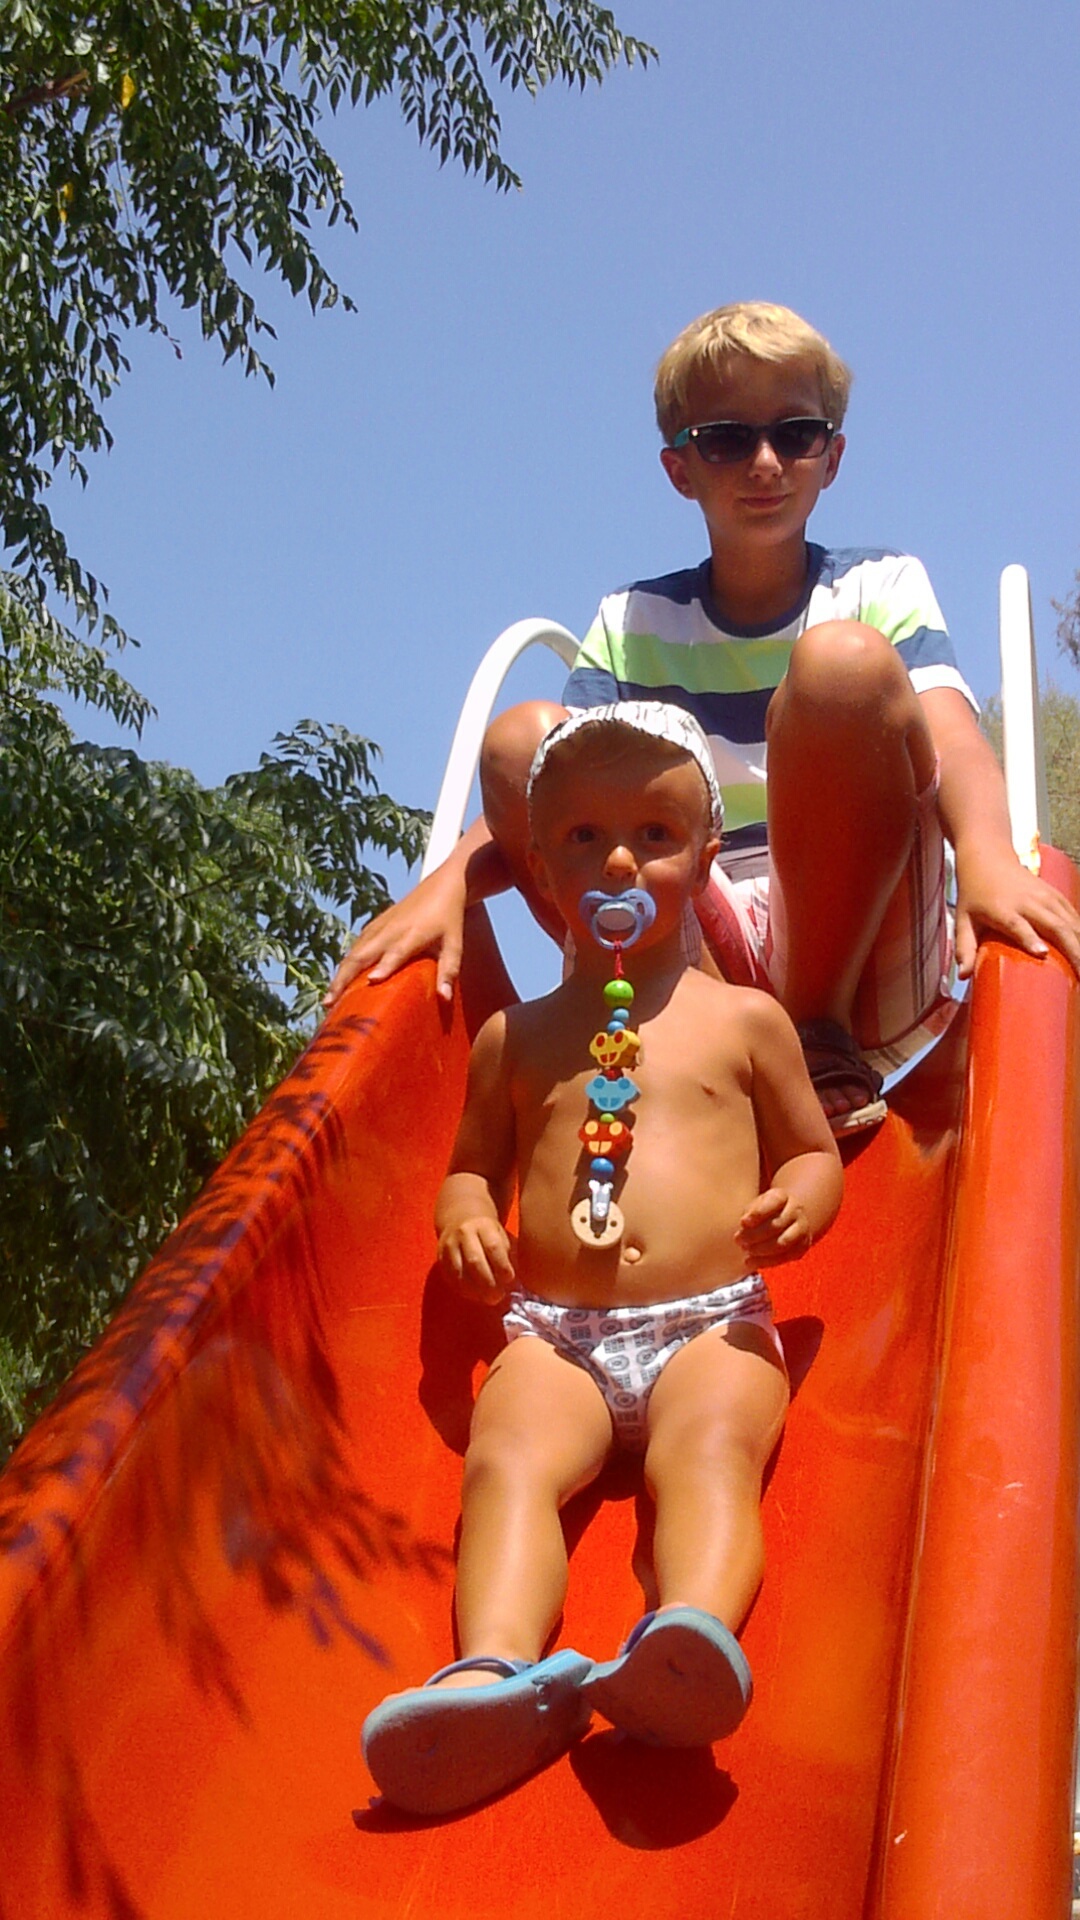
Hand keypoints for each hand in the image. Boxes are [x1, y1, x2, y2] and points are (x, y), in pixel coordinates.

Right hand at [323, 860, 467, 1009]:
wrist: (441, 885)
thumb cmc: (449, 919)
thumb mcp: (455, 945)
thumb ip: (448, 971)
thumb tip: (445, 997)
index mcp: (411, 935)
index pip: (395, 953)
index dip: (384, 966)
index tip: (371, 981)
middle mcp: (390, 931)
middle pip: (361, 955)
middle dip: (344, 979)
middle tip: (330, 1003)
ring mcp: (379, 926)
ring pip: (353, 952)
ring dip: (340, 974)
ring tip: (329, 998)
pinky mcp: (375, 925)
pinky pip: (356, 945)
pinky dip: (346, 963)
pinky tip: (340, 979)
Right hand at [438, 1217, 515, 1302]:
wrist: (460, 1218)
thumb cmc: (490, 1233)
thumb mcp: (502, 1235)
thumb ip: (509, 1255)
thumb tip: (521, 1281)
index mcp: (484, 1226)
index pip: (493, 1246)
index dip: (502, 1265)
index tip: (510, 1279)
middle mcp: (464, 1234)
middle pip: (474, 1260)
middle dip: (488, 1282)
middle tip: (498, 1297)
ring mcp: (449, 1245)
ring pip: (459, 1271)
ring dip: (474, 1290)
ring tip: (488, 1299)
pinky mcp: (440, 1258)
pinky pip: (450, 1277)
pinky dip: (463, 1290)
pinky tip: (475, 1296)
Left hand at [736, 1187, 813, 1267]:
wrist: (786, 1218)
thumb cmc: (762, 1211)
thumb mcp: (754, 1205)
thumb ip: (750, 1212)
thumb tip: (744, 1225)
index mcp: (782, 1196)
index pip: (773, 1202)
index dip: (758, 1213)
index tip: (742, 1223)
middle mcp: (796, 1210)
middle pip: (777, 1225)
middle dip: (754, 1235)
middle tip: (738, 1240)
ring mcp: (802, 1228)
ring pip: (783, 1243)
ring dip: (761, 1249)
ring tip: (745, 1250)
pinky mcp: (802, 1246)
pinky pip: (785, 1257)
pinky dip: (766, 1261)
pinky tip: (750, 1262)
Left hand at [954, 846, 1079, 979]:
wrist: (988, 858)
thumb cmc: (974, 895)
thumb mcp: (962, 920)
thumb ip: (964, 947)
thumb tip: (962, 976)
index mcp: (1002, 909)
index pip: (1018, 925)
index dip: (1029, 938)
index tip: (1042, 954)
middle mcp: (1027, 901)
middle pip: (1054, 925)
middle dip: (1072, 950)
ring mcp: (1045, 896)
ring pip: (1070, 921)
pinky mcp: (1055, 894)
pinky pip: (1074, 914)